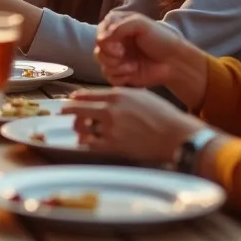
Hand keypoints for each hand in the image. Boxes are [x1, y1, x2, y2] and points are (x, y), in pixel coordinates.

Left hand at [59, 87, 207, 162]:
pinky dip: (87, 143)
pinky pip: (91, 144)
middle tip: (64, 114)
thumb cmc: (163, 115)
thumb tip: (104, 98)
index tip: (70, 101)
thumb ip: (120, 95)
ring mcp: (110, 128)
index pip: (86, 95)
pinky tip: (87, 143)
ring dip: (79, 129)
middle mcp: (110, 109)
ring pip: (82, 127)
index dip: (75, 99)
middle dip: (68, 112)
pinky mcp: (113, 145)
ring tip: (79, 130)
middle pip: (78, 109)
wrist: (176, 135)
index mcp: (117, 95)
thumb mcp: (141, 95)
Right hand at [94, 12, 190, 87]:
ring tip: (133, 66)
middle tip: (123, 54)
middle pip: (98, 51)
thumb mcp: (140, 24)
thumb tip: (101, 40)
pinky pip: (109, 77)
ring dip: (117, 66)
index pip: (99, 34)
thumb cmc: (160, 39)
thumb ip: (118, 27)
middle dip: (110, 55)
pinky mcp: (121, 74)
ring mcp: (117, 59)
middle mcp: (115, 43)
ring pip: (102, 65)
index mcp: (116, 27)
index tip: (120, 45)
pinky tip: (133, 72)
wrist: (175, 62)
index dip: (106, 41)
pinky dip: (120, 76)